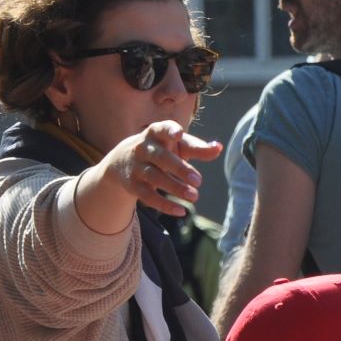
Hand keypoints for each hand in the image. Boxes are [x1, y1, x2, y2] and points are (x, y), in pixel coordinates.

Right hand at [105, 121, 221, 216]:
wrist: (122, 161)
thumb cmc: (161, 150)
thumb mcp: (177, 146)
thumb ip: (198, 148)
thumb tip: (219, 147)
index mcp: (156, 133)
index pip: (162, 129)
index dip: (169, 131)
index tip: (178, 134)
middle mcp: (143, 148)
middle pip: (161, 157)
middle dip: (180, 168)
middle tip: (199, 181)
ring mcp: (136, 166)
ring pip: (154, 177)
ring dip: (175, 188)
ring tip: (194, 197)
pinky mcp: (132, 185)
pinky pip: (147, 196)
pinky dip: (164, 205)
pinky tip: (181, 211)